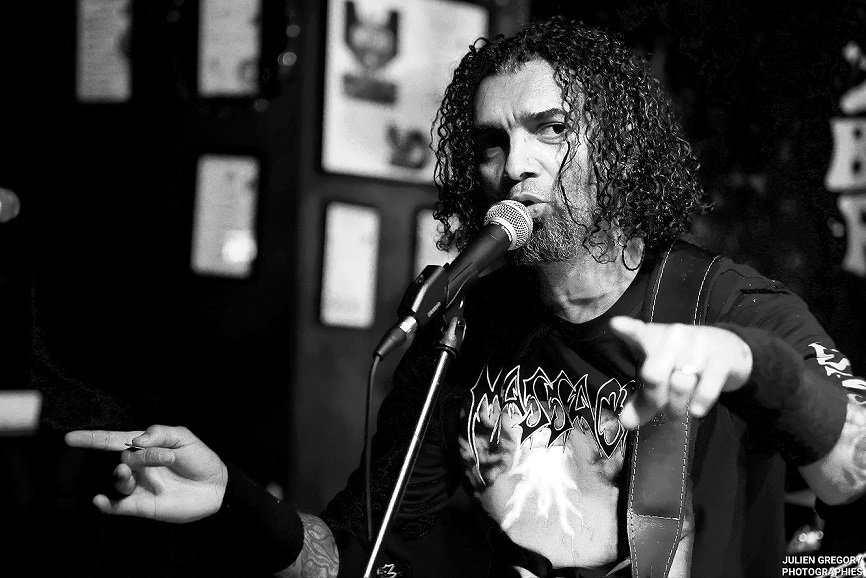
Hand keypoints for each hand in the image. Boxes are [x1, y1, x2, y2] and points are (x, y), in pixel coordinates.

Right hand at [64, 424, 227, 522]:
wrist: (216, 486)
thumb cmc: (199, 459)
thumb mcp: (184, 438)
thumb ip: (159, 433)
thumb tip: (135, 440)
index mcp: (144, 447)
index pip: (113, 440)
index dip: (92, 439)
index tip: (70, 438)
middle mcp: (137, 466)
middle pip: (123, 457)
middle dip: (142, 456)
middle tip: (168, 458)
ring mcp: (138, 486)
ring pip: (118, 480)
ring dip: (121, 476)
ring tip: (128, 472)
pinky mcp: (141, 505)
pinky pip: (117, 506)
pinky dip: (106, 505)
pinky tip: (100, 501)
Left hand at [609, 316, 752, 428]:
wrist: (730, 350)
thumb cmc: (685, 362)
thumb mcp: (661, 375)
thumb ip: (642, 399)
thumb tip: (625, 423)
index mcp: (654, 337)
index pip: (637, 331)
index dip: (627, 329)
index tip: (616, 325)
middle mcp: (674, 336)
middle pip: (654, 373)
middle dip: (654, 399)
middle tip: (660, 410)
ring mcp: (699, 345)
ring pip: (679, 383)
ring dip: (676, 406)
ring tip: (676, 413)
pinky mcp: (721, 359)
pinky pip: (707, 387)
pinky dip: (700, 402)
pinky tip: (696, 411)